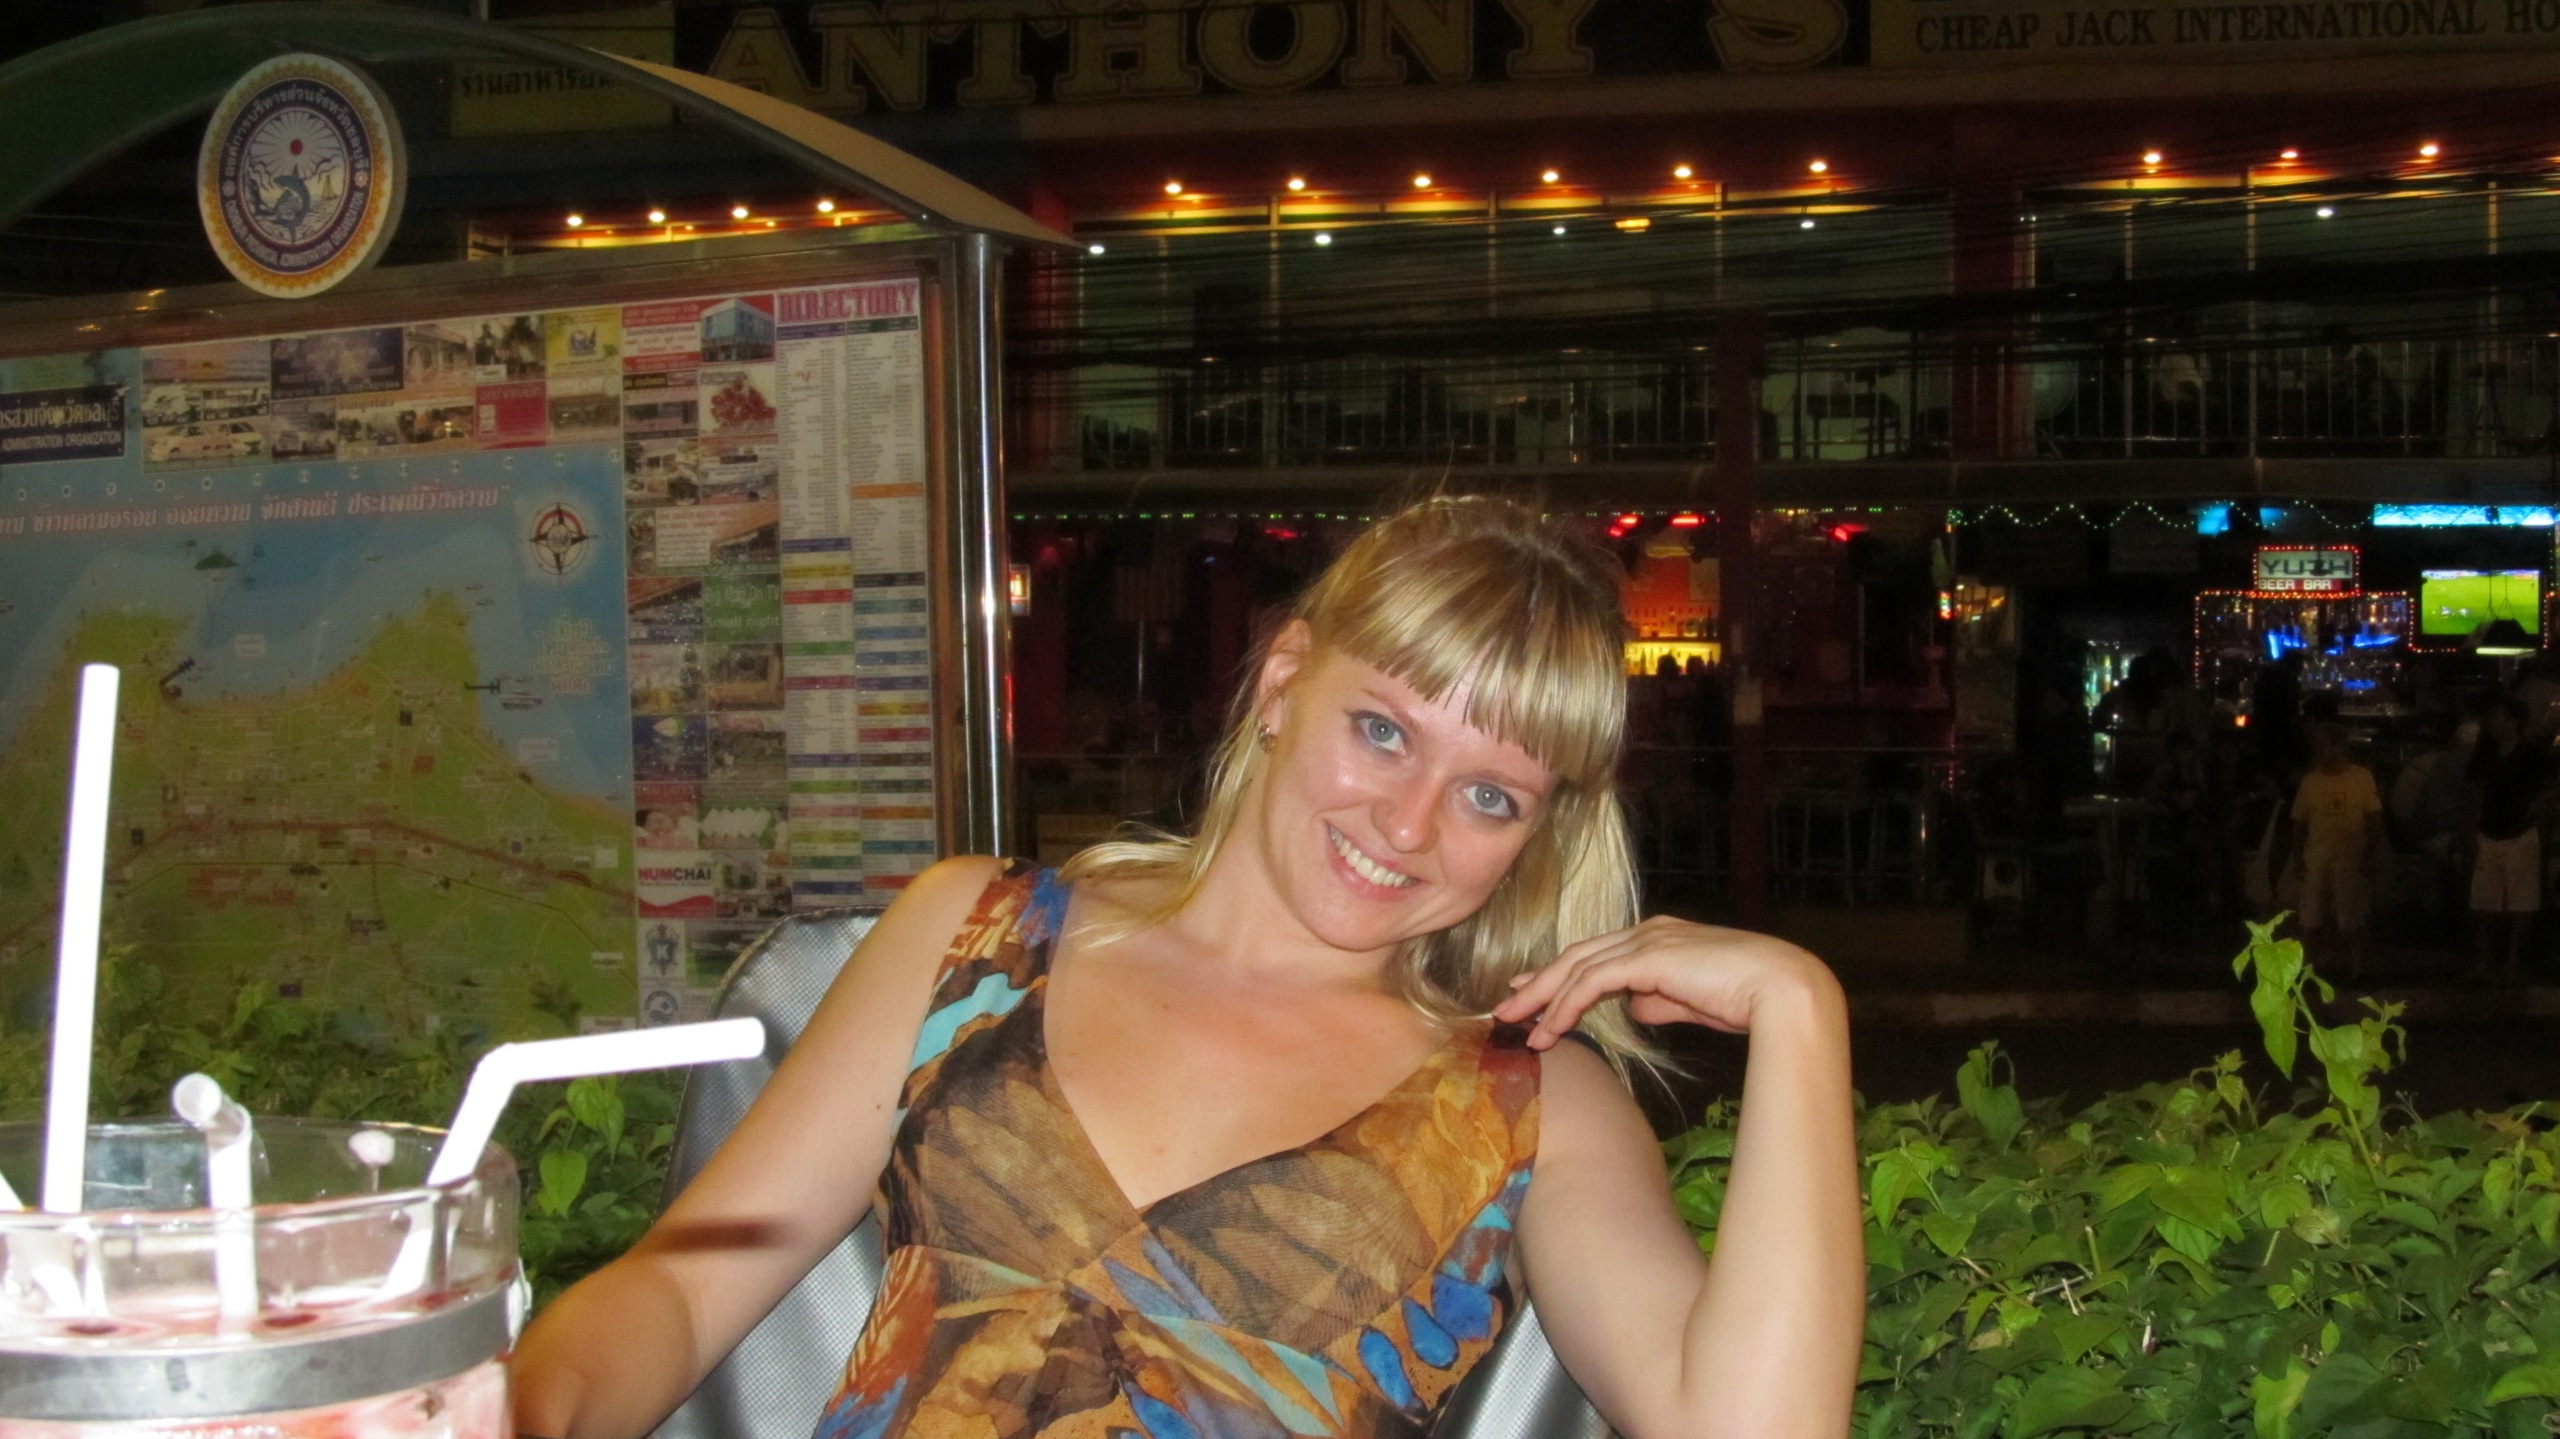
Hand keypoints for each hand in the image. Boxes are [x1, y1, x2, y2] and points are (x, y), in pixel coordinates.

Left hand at [1491, 916, 1837, 1048]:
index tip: (1532, 992)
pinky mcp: (1649, 957)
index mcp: (1659, 938)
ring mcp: (1648, 940)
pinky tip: (1551, 1027)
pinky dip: (1566, 1003)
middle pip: (1578, 954)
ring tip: (1518, 1025)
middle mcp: (1649, 931)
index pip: (1598, 953)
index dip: (1561, 973)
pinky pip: (1593, 980)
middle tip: (1507, 1006)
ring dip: (1544, 997)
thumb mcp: (1692, 1003)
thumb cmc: (1749, 1000)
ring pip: (1579, 966)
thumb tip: (1634, 1008)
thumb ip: (1661, 1001)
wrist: (1783, 989)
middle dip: (1539, 981)